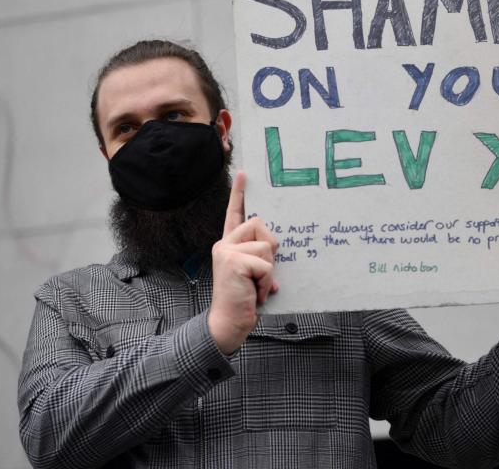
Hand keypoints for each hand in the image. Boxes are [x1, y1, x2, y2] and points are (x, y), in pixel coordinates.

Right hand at [208, 170, 279, 353]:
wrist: (228, 324)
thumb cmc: (244, 300)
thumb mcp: (255, 274)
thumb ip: (261, 258)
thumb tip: (274, 249)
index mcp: (230, 244)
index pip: (234, 214)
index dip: (239, 193)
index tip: (244, 173)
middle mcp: (225, 244)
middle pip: (260, 224)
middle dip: (270, 251)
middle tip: (260, 275)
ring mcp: (226, 251)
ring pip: (266, 246)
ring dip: (269, 272)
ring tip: (256, 287)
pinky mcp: (233, 261)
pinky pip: (266, 265)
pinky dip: (267, 282)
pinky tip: (255, 293)